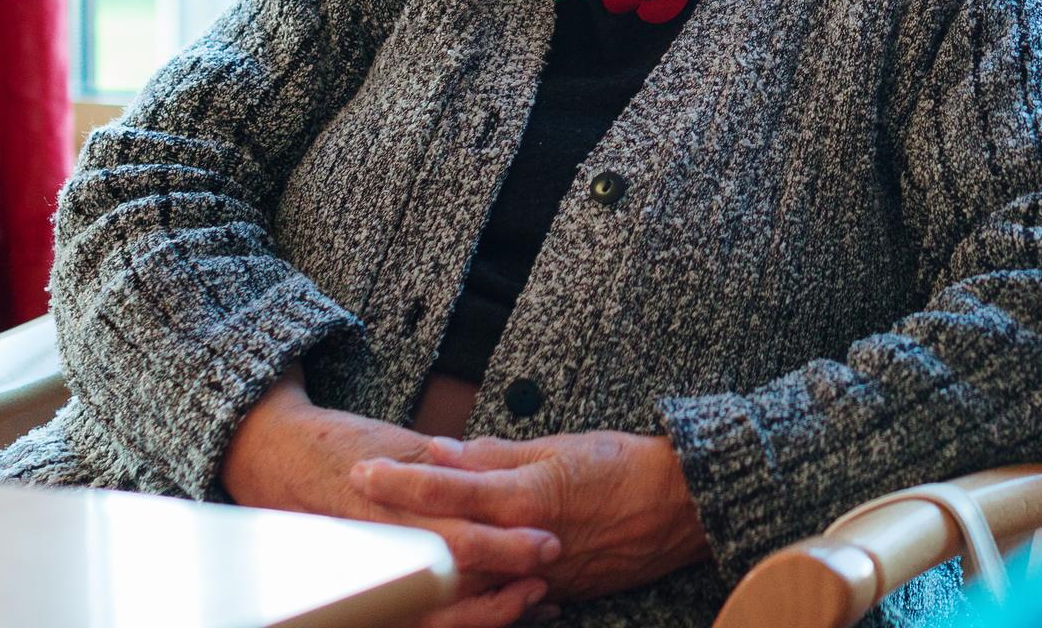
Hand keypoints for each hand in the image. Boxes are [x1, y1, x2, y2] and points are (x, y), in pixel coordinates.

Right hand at [221, 371, 562, 626]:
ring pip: (435, 616)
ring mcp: (367, 579)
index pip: (456, 539)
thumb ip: (443, 464)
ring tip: (535, 598)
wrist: (274, 459)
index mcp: (388, 510)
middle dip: (505, 587)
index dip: (504, 545)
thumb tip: (495, 470)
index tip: (547, 539)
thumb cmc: (338, 445)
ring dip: (491, 611)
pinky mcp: (366, 596)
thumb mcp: (395, 443)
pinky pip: (418, 618)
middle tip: (548, 576)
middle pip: (451, 585)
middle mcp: (378, 551)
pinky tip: (503, 610)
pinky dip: (464, 616)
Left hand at [353, 429, 711, 601]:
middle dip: (397, 532)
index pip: (447, 489)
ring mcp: (540, 575)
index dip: (401, 481)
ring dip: (428, 565)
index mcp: (526, 496)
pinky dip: (470, 585)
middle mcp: (526, 542)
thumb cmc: (628, 465)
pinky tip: (448, 575)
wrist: (684, 507)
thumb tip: (444, 450)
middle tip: (357, 517)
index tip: (364, 472)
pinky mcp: (556, 593)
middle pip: (444, 547)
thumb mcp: (561, 446)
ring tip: (393, 548)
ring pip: (467, 579)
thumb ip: (497, 454)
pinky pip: (501, 594)